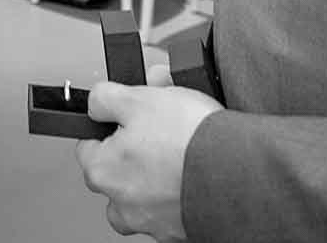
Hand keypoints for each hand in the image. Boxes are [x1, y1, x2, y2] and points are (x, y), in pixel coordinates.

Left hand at [76, 63, 220, 240]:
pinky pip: (172, 211)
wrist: (239, 172)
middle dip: (131, 155)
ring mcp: (152, 223)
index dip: (107, 128)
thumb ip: (105, 99)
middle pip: (115, 176)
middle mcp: (122, 205)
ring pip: (143, 199)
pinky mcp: (181, 232)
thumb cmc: (189, 140)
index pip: (87, 147)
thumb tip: (97, 103)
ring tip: (179, 157)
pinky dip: (180, 196)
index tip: (124, 122)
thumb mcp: (138, 98)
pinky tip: (195, 175)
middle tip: (158, 135)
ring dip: (155, 181)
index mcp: (103, 172)